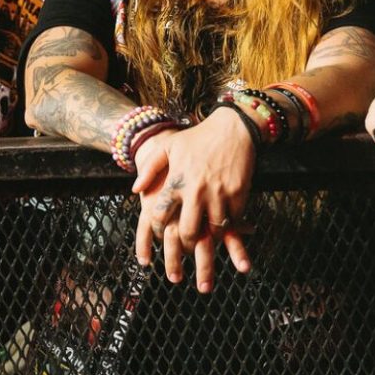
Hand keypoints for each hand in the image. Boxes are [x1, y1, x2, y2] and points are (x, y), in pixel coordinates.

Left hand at [131, 112, 254, 288]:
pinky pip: (233, 222)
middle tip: (186, 245)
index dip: (156, 228)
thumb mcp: (168, 146)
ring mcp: (219, 194)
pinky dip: (228, 227)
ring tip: (205, 237)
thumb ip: (149, 168)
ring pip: (213, 232)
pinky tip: (222, 225)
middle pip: (188, 232)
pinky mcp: (238, 195)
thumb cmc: (197, 138)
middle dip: (186, 244)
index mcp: (176, 180)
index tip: (159, 231)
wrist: (232, 129)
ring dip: (209, 238)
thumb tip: (136, 190)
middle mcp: (196, 190)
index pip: (160, 215)